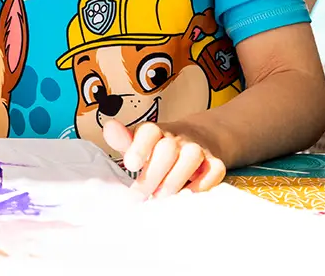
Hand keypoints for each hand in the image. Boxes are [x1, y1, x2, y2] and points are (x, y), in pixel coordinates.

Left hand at [102, 120, 225, 197]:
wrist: (199, 137)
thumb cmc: (159, 146)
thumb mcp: (139, 141)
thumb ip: (123, 139)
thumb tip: (109, 127)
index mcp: (156, 131)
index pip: (149, 131)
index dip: (139, 147)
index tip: (130, 165)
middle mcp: (178, 136)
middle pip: (168, 149)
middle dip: (153, 174)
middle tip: (141, 194)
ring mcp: (199, 148)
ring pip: (191, 157)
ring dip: (174, 180)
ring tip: (161, 197)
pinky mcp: (215, 162)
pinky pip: (214, 170)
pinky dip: (202, 184)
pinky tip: (188, 194)